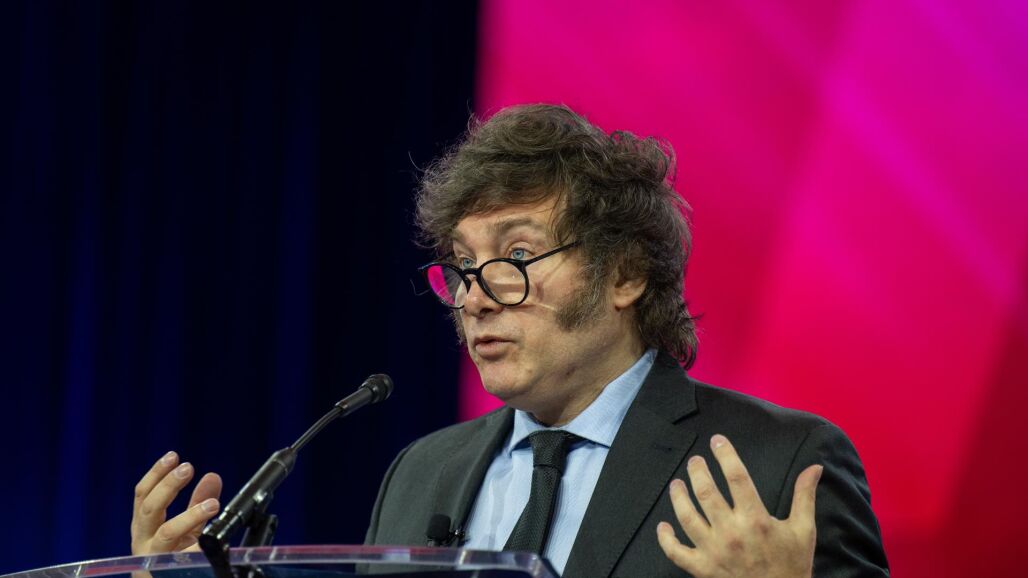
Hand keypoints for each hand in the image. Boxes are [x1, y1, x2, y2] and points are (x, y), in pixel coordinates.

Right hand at [131, 451, 222, 554]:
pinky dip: (197, 544)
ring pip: (166, 533)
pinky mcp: (164, 572)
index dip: (156, 474)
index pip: (143, 495)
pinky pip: (182, 557)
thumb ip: (196, 503)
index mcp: (144, 526)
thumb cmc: (173, 559)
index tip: (173, 456)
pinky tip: (212, 538)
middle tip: (188, 468)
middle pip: (149, 509)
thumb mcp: (186, 528)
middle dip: (168, 486)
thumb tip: (211, 476)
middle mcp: (143, 541)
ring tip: (212, 504)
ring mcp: (152, 559)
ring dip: (190, 515)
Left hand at [656, 434, 822, 577]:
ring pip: (687, 517)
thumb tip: (814, 468)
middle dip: (697, 471)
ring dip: (678, 497)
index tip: (717, 440)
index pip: (736, 477)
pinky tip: (663, 526)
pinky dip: (666, 539)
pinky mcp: (702, 569)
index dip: (726, 454)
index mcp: (756, 519)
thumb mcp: (803, 530)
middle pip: (706, 492)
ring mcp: (713, 551)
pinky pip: (676, 552)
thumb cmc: (792, 565)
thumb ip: (804, 496)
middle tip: (695, 461)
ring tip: (677, 484)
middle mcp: (731, 533)